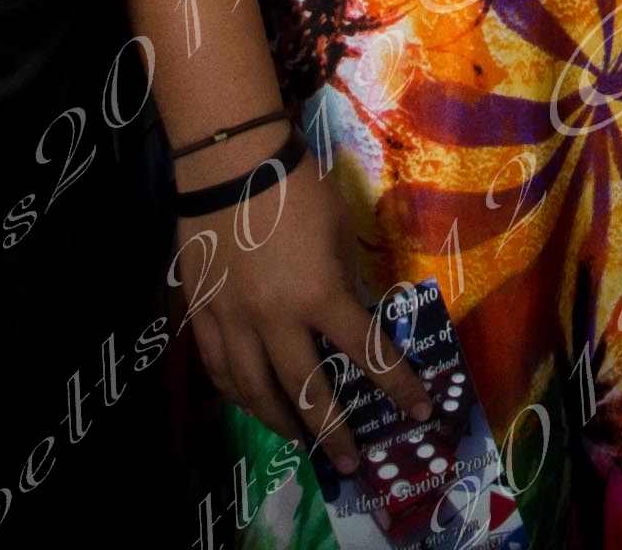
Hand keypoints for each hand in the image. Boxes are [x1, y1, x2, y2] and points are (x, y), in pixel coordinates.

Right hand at [177, 162, 432, 466]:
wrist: (230, 160)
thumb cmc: (297, 186)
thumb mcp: (340, 231)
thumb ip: (344, 280)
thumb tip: (349, 316)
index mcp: (319, 296)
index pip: (367, 353)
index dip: (398, 385)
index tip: (420, 408)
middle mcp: (275, 320)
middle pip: (305, 392)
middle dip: (333, 433)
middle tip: (351, 461)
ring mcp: (233, 320)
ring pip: (255, 391)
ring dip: (281, 423)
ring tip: (302, 442)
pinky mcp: (202, 313)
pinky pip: (218, 369)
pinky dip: (236, 394)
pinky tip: (251, 403)